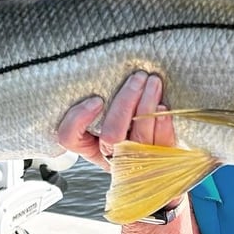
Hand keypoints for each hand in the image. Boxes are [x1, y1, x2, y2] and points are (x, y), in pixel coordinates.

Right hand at [57, 71, 175, 172]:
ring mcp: (135, 161)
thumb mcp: (107, 114)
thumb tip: (111, 72)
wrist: (159, 157)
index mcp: (91, 146)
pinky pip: (162, 145)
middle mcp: (110, 156)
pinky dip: (164, 124)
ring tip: (154, 83)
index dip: (78, 120)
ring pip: (139, 139)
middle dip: (125, 103)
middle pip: (111, 136)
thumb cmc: (128, 125)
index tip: (96, 100)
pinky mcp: (159, 160)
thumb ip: (105, 101)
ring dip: (147, 107)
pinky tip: (164, 108)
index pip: (70, 138)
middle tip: (138, 78)